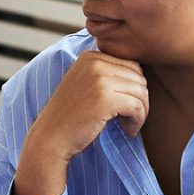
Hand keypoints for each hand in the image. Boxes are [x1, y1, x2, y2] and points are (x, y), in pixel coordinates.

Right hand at [14, 50, 149, 194]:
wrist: (51, 138)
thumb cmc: (71, 117)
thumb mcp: (85, 84)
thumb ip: (107, 74)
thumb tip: (143, 74)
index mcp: (90, 56)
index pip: (131, 65)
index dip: (135, 88)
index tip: (127, 106)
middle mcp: (94, 62)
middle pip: (139, 76)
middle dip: (141, 99)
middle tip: (131, 118)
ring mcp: (99, 79)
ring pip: (141, 91)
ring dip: (141, 111)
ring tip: (129, 125)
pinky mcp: (105, 99)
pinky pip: (137, 106)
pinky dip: (138, 121)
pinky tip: (128, 131)